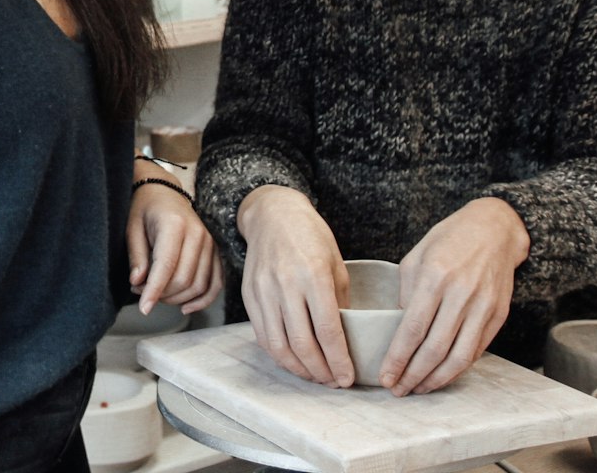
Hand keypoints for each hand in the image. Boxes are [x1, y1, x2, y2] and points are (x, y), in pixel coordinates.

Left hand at [127, 182, 222, 315]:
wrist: (164, 193)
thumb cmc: (145, 209)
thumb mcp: (132, 228)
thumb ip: (136, 257)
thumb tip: (138, 284)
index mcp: (174, 224)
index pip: (166, 266)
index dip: (154, 291)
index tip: (144, 308)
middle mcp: (197, 234)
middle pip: (184, 280)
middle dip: (162, 295)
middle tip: (140, 291)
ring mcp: (210, 243)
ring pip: (199, 285)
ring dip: (177, 299)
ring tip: (156, 294)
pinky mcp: (215, 251)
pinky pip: (215, 283)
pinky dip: (203, 300)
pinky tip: (185, 307)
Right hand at [237, 185, 352, 387]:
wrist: (272, 214)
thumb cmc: (310, 235)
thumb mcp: (336, 263)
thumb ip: (340, 301)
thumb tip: (346, 338)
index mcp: (313, 274)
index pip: (327, 329)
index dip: (338, 360)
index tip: (347, 378)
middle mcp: (285, 284)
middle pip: (301, 343)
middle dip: (320, 371)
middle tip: (333, 382)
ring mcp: (263, 290)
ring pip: (278, 345)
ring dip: (298, 368)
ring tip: (315, 376)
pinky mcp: (249, 294)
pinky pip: (262, 335)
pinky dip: (279, 354)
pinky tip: (293, 360)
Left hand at [379, 197, 529, 395]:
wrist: (494, 229)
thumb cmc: (448, 240)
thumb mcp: (416, 257)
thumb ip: (406, 293)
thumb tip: (399, 330)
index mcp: (435, 277)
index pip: (413, 329)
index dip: (398, 358)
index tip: (385, 376)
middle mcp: (461, 294)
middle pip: (435, 349)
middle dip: (413, 375)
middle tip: (398, 390)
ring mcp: (484, 306)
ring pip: (459, 357)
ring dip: (436, 379)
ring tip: (418, 389)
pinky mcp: (498, 315)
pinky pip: (476, 350)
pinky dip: (457, 368)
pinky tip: (441, 375)